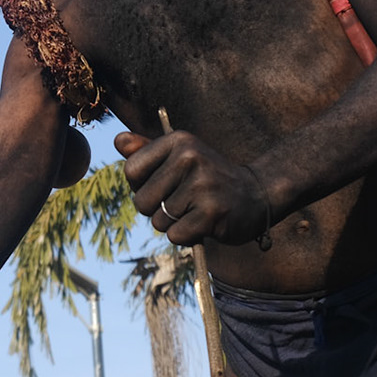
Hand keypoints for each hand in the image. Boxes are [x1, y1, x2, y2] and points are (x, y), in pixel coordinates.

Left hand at [114, 128, 271, 246]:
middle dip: (156, 210)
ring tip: (197, 210)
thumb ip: (146, 150)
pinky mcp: (212, 212)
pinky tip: (204, 223)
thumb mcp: (181, 156)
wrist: (258, 194)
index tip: (164, 184)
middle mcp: (189, 157)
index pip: (131, 171)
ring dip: (174, 223)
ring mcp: (202, 185)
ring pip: (159, 221)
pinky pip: (175, 235)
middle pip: (141, 200)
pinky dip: (186, 236)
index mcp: (178, 141)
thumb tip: (118, 141)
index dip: (141, 186)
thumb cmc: (209, 176)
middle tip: (183, 201)